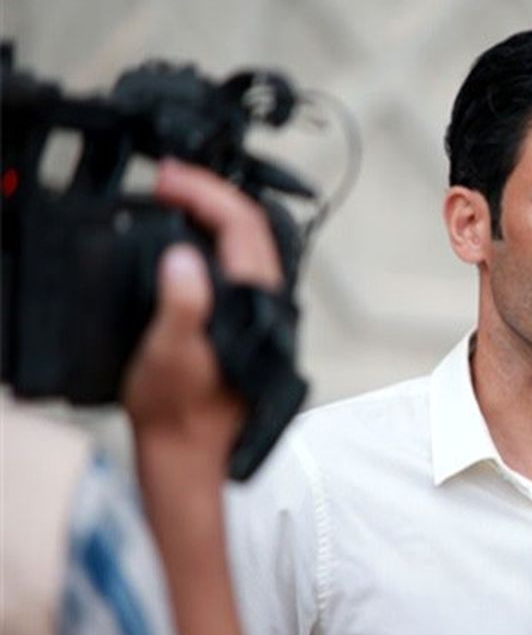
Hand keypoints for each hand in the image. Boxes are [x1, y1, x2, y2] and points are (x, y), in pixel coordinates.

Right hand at [119, 158, 279, 634]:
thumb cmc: (180, 414)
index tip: (168, 176)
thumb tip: (185, 256)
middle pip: (249, 226)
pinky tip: (184, 242)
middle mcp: (262, 302)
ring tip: (172, 197)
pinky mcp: (240, 325)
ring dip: (213, 214)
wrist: (190, 457)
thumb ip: (182, 304)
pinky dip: (210, 241)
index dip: (206, 191)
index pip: (241, 224)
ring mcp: (254, 313)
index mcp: (251, 301)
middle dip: (210, 192)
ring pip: (245, 245)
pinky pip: (232, 266)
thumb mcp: (170, 356)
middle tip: (166, 178)